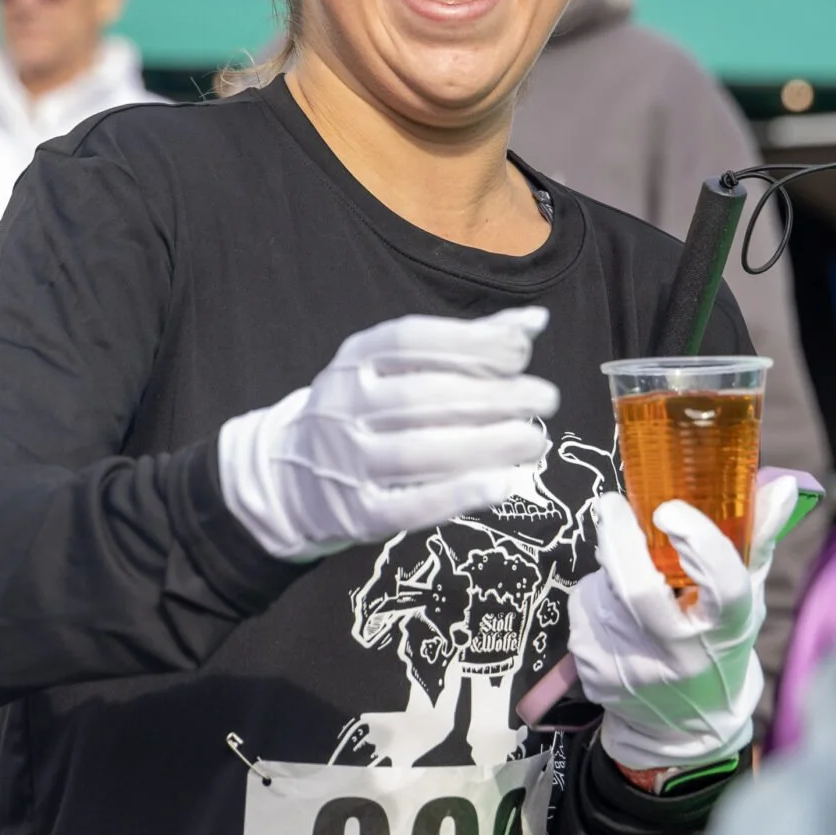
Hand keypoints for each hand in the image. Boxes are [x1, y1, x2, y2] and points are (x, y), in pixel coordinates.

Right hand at [217, 309, 558, 560]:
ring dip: (489, 446)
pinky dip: (461, 495)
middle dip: (495, 397)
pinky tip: (505, 484)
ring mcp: (347, 462)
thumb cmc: (364, 409)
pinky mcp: (357, 513)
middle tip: (545, 400)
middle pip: (426, 398)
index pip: (413, 341)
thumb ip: (465, 343)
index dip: (471, 344)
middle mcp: (346, 406)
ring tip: (536, 440)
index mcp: (356, 359)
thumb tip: (535, 321)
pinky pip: (412, 506)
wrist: (289, 474)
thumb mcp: (396, 365)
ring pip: (422, 452)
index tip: (521, 353)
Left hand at [564, 476, 803, 769]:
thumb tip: (779, 483)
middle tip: (613, 505)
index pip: (723, 583)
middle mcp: (682, 653)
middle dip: (619, 539)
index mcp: (727, 629)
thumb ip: (759, 540)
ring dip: (606, 569)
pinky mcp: (600, 676)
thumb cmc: (718, 649)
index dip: (698, 541)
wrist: (684, 730)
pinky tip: (612, 608)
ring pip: (603, 594)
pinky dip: (593, 598)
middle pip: (639, 589)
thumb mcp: (747, 600)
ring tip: (622, 570)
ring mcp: (636, 669)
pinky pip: (583, 616)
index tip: (670, 509)